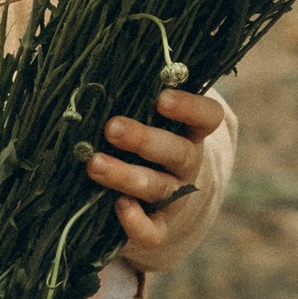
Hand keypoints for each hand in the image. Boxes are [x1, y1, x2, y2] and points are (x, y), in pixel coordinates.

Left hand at [87, 88, 225, 270]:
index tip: (161, 98)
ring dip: (126, 176)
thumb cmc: (145, 146)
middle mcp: (186, 165)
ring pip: (158, 187)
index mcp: (190, 133)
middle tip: (112, 128)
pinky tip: (119, 206)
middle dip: (144, 140)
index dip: (189, 107)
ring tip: (94, 164)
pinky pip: (153, 232)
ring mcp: (175, 198)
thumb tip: (92, 66)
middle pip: (177, 152)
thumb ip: (134, 98)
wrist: (163, 203)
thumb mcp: (150, 120)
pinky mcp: (159, 228)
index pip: (206, 117)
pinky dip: (137, 222)